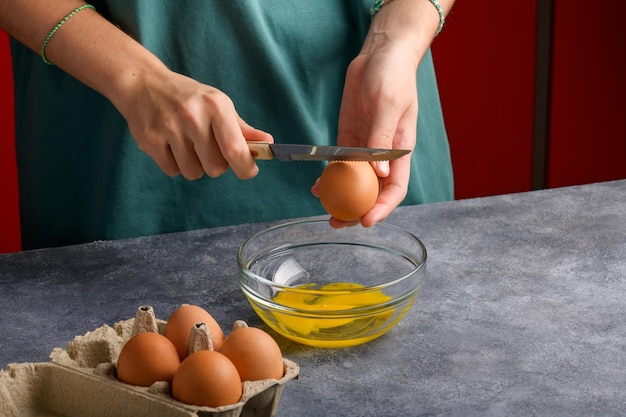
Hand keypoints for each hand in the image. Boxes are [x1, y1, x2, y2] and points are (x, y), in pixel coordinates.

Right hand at [120, 69, 272, 179]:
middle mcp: (193, 115)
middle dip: (216, 165)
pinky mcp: (150, 140)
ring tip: (187, 145)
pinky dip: (175, 164)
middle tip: (207, 148)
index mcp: (216, 105)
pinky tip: (171, 145)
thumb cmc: (188, 98)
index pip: (235, 149)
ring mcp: (169, 128)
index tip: (248, 171)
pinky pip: (173, 171)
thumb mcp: (217, 104)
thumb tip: (267, 143)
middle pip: (215, 168)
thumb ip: (242, 128)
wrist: (143, 83)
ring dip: (194, 165)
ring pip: (194, 172)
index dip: (245, 167)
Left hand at [312, 40, 417, 226]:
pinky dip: (329, 177)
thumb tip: (378, 171)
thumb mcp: (388, 105)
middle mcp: (384, 154)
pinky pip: (339, 165)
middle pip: (373, 191)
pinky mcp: (349, 139)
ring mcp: (365, 148)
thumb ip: (382, 138)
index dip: (382, 208)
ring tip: (323, 209)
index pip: (395, 188)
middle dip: (357, 211)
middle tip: (337, 222)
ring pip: (354, 182)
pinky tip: (317, 187)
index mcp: (400, 150)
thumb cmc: (392, 76)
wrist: (379, 56)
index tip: (366, 221)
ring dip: (340, 198)